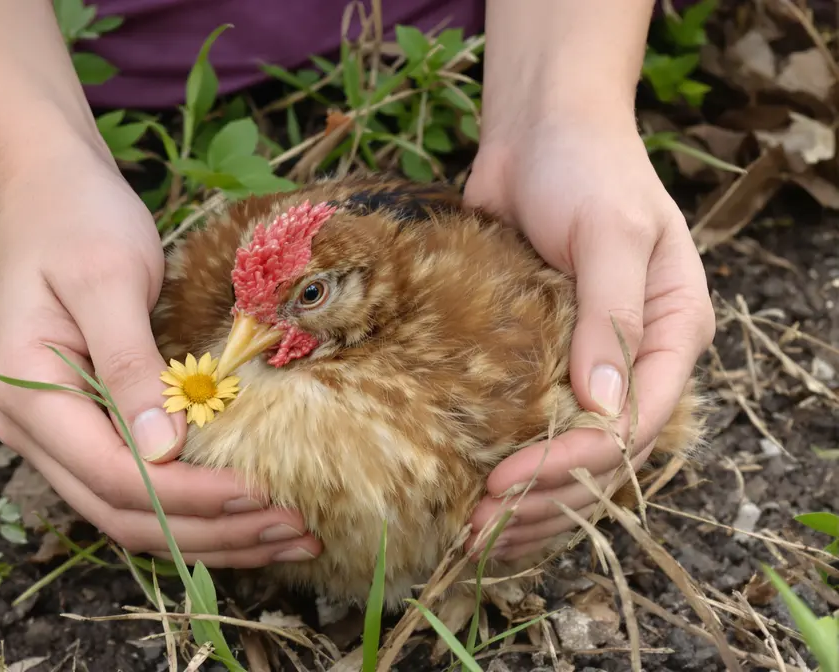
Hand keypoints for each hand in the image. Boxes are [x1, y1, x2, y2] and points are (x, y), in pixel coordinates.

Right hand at [0, 144, 320, 566]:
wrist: (45, 193)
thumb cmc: (76, 221)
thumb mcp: (107, 277)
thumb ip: (129, 363)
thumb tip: (164, 450)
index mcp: (29, 395)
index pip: (114, 475)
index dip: (190, 495)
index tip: (263, 491)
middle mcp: (33, 431)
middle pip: (124, 512)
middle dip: (211, 530)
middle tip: (296, 530)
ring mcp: (57, 436)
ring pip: (132, 513)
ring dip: (209, 532)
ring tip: (288, 535)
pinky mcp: (87, 428)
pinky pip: (138, 487)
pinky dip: (194, 506)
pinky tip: (248, 510)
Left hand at [460, 115, 714, 560]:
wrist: (538, 128)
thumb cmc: (585, 167)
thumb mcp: (610, 232)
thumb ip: (612, 315)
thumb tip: (603, 406)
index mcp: (672, 332)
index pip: (638, 424)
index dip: (580, 464)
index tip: (514, 482)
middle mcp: (634, 357)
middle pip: (602, 456)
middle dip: (546, 497)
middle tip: (478, 524)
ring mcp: (585, 362)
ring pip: (568, 455)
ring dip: (526, 500)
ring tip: (468, 533)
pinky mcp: (537, 357)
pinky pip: (529, 427)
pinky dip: (505, 465)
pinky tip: (466, 496)